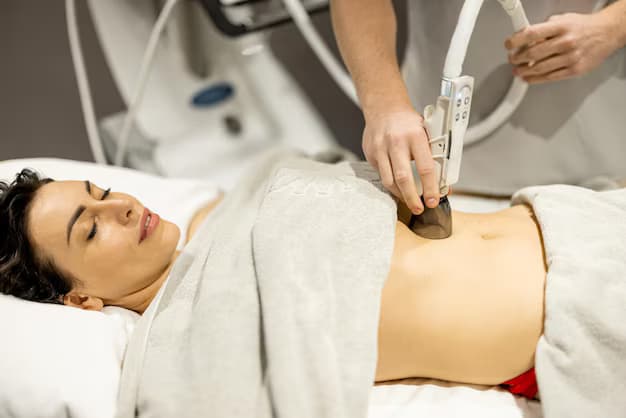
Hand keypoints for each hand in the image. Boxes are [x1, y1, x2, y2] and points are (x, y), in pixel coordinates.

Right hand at [362, 107, 439, 214]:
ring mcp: (380, 148)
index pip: (425, 167)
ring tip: (409, 200)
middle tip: (419, 208)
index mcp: (415, 135)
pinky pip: (381, 175)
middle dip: (412, 198)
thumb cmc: (408, 122)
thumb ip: (435, 155)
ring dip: (400, 194)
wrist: (384, 108)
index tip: (433, 200)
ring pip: (389, 180)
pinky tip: (397, 185)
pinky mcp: (370, 153)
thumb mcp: (427, 132)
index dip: (431, 187)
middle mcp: (396, 142)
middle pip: (403, 178)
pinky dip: (390, 183)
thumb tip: (444, 183)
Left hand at [505, 12, 620, 83]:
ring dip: (523, 71)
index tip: (509, 45)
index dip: (516, 40)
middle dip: (517, 58)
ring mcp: (570, 57)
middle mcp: (565, 42)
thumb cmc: (583, 27)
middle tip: (512, 59)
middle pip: (533, 53)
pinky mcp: (574, 70)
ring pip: (539, 68)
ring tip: (517, 70)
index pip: (532, 34)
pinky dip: (535, 79)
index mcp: (561, 27)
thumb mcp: (562, 20)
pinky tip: (528, 78)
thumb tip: (525, 40)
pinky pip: (550, 77)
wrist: (607, 33)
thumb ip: (544, 30)